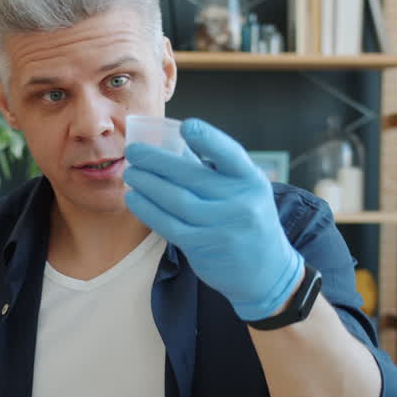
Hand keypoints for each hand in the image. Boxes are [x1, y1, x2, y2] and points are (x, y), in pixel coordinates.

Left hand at [123, 118, 304, 321]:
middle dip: (157, 161)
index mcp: (251, 180)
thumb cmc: (247, 220)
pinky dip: (148, 210)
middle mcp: (240, 202)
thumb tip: (173, 142)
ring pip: (176, 200)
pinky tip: (134, 199)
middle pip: (191, 176)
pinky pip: (169, 224)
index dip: (209, 139)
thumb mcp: (243, 191)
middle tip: (133, 152)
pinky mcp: (204, 246)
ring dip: (147, 184)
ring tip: (130, 174)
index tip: (187, 125)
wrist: (266, 271)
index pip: (231, 154)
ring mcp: (223, 226)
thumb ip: (212, 168)